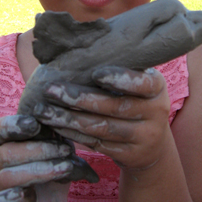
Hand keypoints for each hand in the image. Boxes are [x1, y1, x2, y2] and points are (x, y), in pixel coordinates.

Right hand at [0, 115, 72, 201]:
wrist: (53, 199)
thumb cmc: (56, 161)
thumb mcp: (60, 142)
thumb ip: (58, 131)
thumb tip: (68, 122)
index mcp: (11, 139)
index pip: (0, 128)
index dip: (15, 126)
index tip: (35, 125)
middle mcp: (2, 160)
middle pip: (6, 152)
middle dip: (39, 150)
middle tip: (66, 149)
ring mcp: (3, 184)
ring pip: (7, 176)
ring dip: (39, 171)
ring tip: (66, 168)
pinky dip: (5, 201)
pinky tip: (20, 195)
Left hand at [34, 66, 169, 172]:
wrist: (152, 143)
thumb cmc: (135, 98)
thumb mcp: (136, 81)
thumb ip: (116, 67)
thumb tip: (75, 47)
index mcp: (156, 87)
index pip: (142, 83)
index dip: (120, 79)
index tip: (95, 73)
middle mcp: (155, 112)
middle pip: (115, 106)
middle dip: (80, 99)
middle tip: (51, 90)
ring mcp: (144, 136)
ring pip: (102, 128)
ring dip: (69, 119)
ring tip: (44, 110)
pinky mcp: (129, 155)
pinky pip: (97, 144)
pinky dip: (74, 134)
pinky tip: (56, 124)